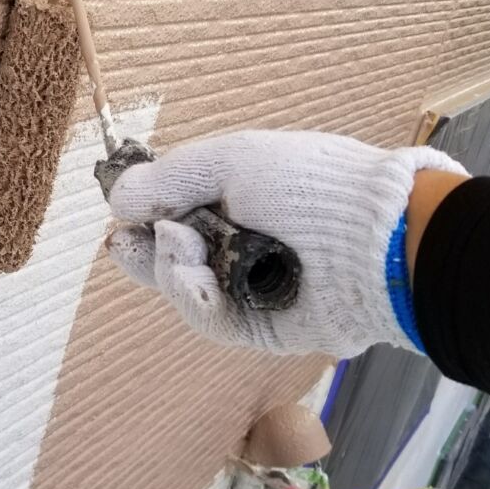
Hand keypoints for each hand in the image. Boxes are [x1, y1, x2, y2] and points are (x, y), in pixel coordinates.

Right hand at [105, 131, 465, 356]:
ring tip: (183, 248)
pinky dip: (195, 301)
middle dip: (146, 250)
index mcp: (238, 199)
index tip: (122, 214)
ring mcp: (249, 287)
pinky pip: (209, 320)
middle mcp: (241, 244)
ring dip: (171, 269)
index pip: (175, 212)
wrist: (372, 241)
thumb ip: (171, 178)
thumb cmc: (309, 186)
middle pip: (170, 257)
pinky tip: (196, 282)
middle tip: (131, 242)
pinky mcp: (259, 328)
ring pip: (182, 289)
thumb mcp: (233, 160)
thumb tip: (118, 199)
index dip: (144, 216)